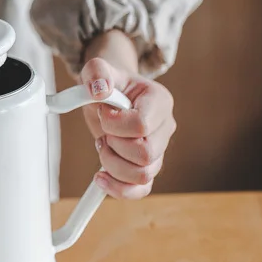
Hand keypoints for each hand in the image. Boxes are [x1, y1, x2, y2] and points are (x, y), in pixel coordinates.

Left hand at [79, 33, 175, 198]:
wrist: (109, 98)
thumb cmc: (108, 85)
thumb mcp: (98, 71)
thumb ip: (97, 72)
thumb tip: (99, 89)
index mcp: (160, 102)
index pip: (141, 125)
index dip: (114, 124)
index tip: (103, 113)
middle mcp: (164, 128)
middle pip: (145, 154)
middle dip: (114, 146)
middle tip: (103, 133)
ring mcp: (158, 151)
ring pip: (142, 175)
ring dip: (113, 165)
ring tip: (103, 147)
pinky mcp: (147, 168)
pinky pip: (141, 190)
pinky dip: (118, 189)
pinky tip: (100, 177)